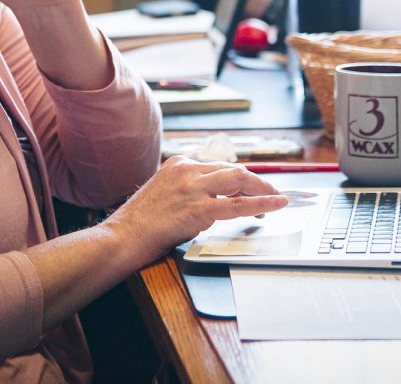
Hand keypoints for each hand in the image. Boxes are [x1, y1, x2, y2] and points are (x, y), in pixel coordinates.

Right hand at [104, 156, 287, 263]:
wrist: (123, 236)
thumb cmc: (141, 223)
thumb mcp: (163, 194)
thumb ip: (187, 190)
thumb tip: (215, 198)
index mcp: (178, 164)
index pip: (219, 166)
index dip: (241, 179)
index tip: (252, 188)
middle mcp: (187, 170)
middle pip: (233, 169)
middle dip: (257, 182)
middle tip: (272, 194)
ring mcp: (193, 188)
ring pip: (240, 179)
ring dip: (263, 189)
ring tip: (278, 199)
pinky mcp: (198, 208)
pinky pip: (238, 204)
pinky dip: (262, 203)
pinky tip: (276, 204)